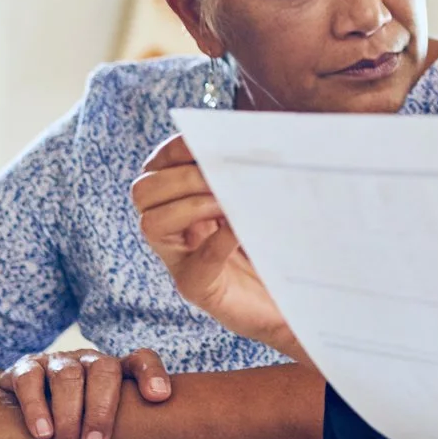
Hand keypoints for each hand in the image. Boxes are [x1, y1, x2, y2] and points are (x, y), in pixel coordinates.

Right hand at [0, 348, 171, 438]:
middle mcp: (88, 360)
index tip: (159, 396)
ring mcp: (58, 361)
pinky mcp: (26, 367)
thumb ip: (123, 425)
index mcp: (113, 369)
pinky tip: (42, 431)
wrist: (25, 396)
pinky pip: (30, 379)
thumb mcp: (101, 416)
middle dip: (101, 411)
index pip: (140, 360)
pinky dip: (35, 406)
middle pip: (103, 370)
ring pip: (68, 376)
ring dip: (68, 415)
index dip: (152, 374)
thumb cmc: (74, 411)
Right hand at [133, 135, 298, 355]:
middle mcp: (173, 228)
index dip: (176, 149)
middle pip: (143, 191)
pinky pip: (195, 265)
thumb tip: (253, 140)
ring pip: (151, 224)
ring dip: (192, 206)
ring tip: (229, 204)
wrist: (294, 298)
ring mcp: (181, 260)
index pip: (158, 165)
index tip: (205, 140)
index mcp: (183, 199)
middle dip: (183, 178)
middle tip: (221, 178)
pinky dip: (218, 243)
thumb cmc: (276, 243)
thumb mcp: (259, 199)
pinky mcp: (198, 289)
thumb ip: (248, 173)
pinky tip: (242, 232)